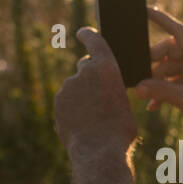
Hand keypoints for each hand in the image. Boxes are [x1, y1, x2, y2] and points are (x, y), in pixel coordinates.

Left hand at [54, 27, 137, 156]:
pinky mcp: (58, 101)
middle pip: (84, 66)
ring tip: (92, 118)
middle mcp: (85, 71)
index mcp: (107, 67)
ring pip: (75, 87)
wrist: (98, 151)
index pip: (95, 41)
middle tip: (98, 95)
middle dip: (89, 75)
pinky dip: (71, 109)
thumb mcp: (125, 103)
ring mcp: (68, 86)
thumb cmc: (119, 130)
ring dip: (81, 97)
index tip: (82, 32)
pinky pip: (66, 101)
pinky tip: (81, 124)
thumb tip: (101, 91)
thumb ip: (111, 89)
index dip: (88, 34)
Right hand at [136, 7, 182, 142]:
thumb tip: (138, 88)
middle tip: (141, 75)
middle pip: (169, 50)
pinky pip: (172, 80)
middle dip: (154, 63)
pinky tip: (153, 105)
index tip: (145, 9)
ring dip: (156, 81)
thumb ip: (161, 92)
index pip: (179, 32)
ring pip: (168, 67)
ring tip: (147, 96)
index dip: (162, 19)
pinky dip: (162, 90)